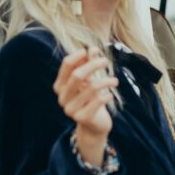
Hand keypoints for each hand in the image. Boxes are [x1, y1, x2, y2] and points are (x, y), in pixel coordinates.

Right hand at [53, 48, 118, 163]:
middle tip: (106, 61)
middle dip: (93, 65)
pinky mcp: (82, 118)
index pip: (67, 65)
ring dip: (106, 81)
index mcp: (60, 86)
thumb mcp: (89, 81)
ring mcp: (70, 109)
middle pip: (77, 75)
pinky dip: (107, 96)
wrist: (93, 125)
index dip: (79, 56)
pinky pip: (97, 101)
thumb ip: (88, 65)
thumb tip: (92, 48)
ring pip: (91, 87)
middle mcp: (62, 97)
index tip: (90, 51)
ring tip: (115, 81)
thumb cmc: (90, 99)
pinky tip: (110, 95)